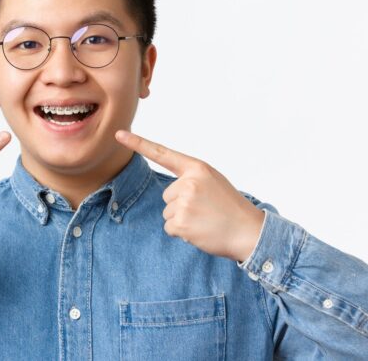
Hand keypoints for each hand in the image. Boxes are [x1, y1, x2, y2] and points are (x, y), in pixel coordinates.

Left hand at [115, 130, 263, 261]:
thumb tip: (170, 192)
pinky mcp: (181, 222)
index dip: (138, 144)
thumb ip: (191, 179)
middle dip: (181, 205)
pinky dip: (182, 233)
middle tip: (206, 210)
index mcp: (197, 168)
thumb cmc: (231, 207)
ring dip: (183, 219)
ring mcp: (184, 202)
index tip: (119, 135)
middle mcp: (188, 182)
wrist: (249, 231)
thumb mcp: (213, 182)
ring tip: (205, 220)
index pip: (162, 153)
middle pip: (167, 195)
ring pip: (167, 212)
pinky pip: (170, 227)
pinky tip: (200, 231)